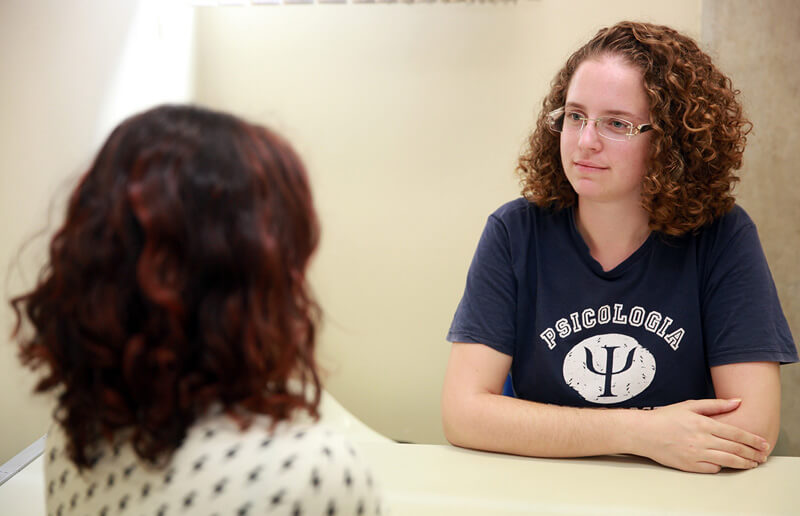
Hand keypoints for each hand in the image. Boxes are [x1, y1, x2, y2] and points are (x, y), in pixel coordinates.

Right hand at [635, 399, 769, 472]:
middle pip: (735, 448)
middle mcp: (701, 440)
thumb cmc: (665, 417)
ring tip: (752, 463)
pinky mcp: (689, 465)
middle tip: (763, 455)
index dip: (752, 439)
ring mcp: (695, 454)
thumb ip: (715, 404)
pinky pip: (712, 468)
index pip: (736, 433)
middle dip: (753, 452)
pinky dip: (722, 467)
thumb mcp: (689, 405)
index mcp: (703, 423)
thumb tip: (737, 401)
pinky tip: (728, 464)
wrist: (643, 432)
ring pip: (728, 461)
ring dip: (744, 463)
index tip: (763, 442)